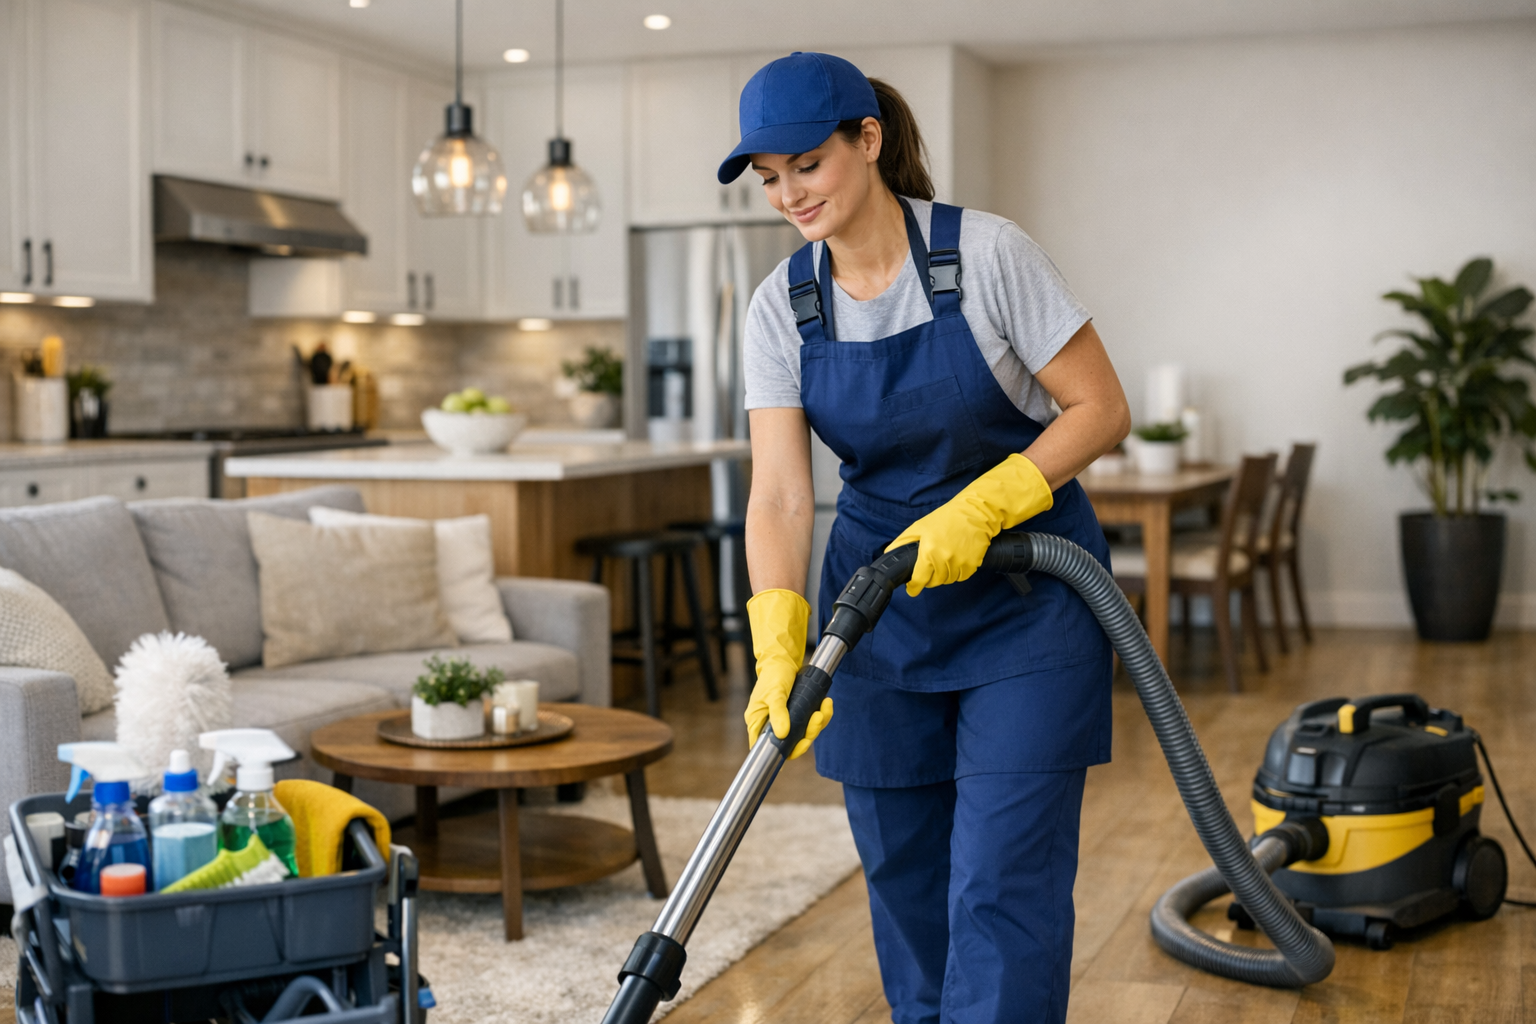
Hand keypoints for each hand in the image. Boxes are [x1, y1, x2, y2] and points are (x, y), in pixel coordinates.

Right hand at [744, 589, 829, 759]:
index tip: (799, 745)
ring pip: (805, 733)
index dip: (782, 752)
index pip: (767, 747)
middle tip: (816, 719)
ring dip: (818, 723)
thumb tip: (783, 734)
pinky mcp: (799, 713)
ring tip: (824, 707)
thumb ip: (778, 713)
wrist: (784, 659)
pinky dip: (822, 714)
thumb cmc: (773, 674)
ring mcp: (787, 720)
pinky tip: (825, 703)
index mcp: (758, 722)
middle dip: (808, 735)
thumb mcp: (775, 692)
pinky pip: (812, 721)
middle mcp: (772, 724)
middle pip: (791, 743)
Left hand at [886, 453, 1052, 596]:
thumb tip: (889, 554)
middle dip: (930, 577)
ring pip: (948, 580)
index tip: (912, 589)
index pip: (920, 579)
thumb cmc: (947, 518)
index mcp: (929, 551)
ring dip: (944, 574)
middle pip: (934, 582)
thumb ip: (903, 542)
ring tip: (944, 558)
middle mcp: (944, 559)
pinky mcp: (973, 564)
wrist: (976, 512)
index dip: (914, 586)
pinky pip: (962, 576)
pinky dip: (958, 571)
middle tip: (930, 566)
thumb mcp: (920, 526)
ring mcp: (960, 563)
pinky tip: (957, 558)